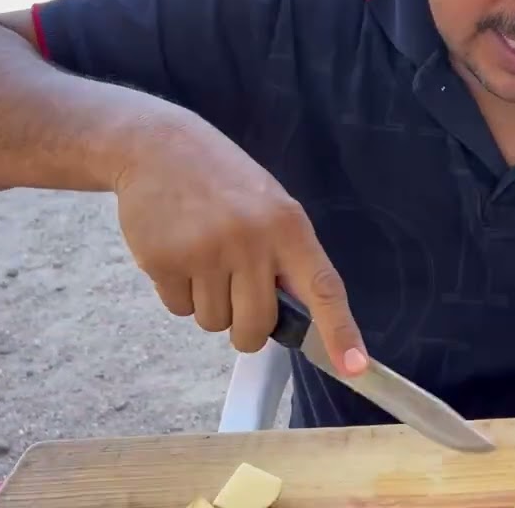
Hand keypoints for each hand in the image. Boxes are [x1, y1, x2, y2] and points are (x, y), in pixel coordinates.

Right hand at [112, 114, 366, 373]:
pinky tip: (178, 253)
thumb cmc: (224, 183)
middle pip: (257, 326)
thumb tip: (298, 319)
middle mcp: (251, 240)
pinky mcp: (164, 261)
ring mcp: (205, 251)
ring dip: (209, 304)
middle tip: (236, 293)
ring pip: (214, 323)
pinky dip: (179, 293)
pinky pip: (179, 310)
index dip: (341, 331)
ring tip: (203, 256)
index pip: (323, 288)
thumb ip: (286, 258)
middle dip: (247, 327)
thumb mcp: (270, 206)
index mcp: (288, 226)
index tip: (355, 366)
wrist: (159, 148)